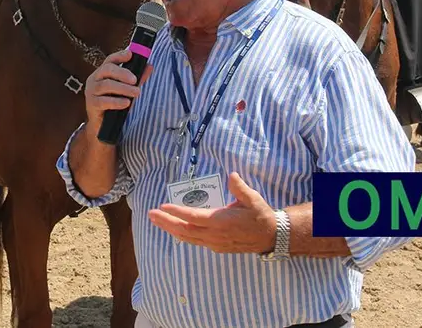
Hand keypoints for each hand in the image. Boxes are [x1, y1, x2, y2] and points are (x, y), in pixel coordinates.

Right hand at [83, 49, 144, 134]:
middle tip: (135, 80)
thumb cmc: (114, 104)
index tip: (130, 54)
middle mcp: (94, 80)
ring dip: (123, 88)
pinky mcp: (92, 105)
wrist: (102, 126)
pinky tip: (126, 103)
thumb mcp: (127, 90)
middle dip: (122, 73)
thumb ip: (137, 79)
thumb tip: (149, 66)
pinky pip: (103, 101)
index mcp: (102, 73)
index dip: (119, 56)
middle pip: (106, 70)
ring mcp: (91, 92)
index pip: (110, 60)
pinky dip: (116, 102)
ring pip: (106, 85)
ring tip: (136, 93)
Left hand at [148, 172, 277, 252]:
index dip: (177, 211)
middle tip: (151, 214)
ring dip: (170, 229)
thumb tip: (231, 175)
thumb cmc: (261, 215)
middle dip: (166, 221)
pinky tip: (174, 230)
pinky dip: (182, 235)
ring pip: (187, 237)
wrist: (271, 236)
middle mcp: (215, 235)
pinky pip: (194, 241)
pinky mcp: (217, 247)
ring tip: (157, 221)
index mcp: (221, 221)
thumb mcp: (252, 199)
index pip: (193, 217)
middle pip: (184, 229)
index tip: (163, 205)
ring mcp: (215, 243)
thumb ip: (240, 188)